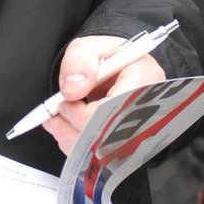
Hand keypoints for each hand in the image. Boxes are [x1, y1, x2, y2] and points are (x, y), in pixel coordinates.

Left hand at [41, 36, 166, 155]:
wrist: (118, 72)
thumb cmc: (107, 59)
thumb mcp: (90, 46)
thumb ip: (79, 60)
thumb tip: (72, 90)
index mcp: (146, 78)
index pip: (117, 109)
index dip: (85, 113)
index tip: (66, 102)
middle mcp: (150, 108)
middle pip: (112, 136)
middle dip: (74, 129)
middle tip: (53, 117)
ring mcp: (142, 130)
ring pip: (105, 152)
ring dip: (72, 140)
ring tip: (55, 123)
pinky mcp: (130, 145)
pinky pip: (103, 157)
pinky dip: (78, 148)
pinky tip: (66, 133)